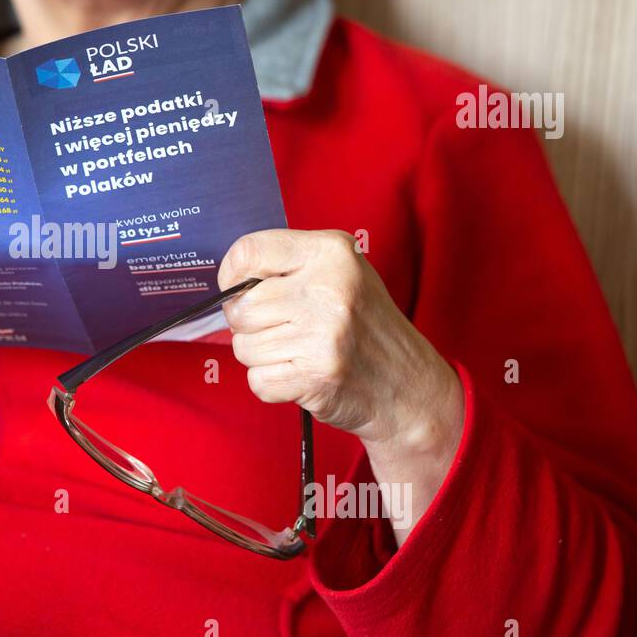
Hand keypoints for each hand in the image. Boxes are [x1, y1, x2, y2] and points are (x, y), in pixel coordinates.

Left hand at [218, 230, 464, 542]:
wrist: (408, 385)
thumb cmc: (363, 326)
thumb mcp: (340, 274)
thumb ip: (288, 267)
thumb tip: (228, 278)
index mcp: (330, 252)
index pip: (248, 251)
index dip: (232, 276)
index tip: (242, 290)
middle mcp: (328, 288)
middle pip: (239, 307)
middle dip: (249, 325)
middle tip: (281, 330)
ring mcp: (324, 334)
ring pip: (243, 347)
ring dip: (262, 357)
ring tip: (297, 353)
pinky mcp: (318, 376)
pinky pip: (258, 380)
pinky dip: (272, 384)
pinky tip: (301, 375)